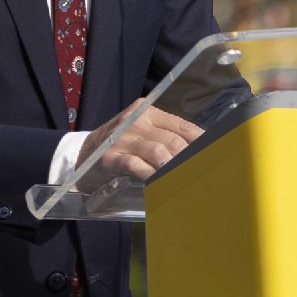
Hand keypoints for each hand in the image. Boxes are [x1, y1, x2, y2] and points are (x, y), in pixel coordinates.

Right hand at [78, 100, 202, 180]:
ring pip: (157, 151)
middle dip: (188, 159)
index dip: (201, 141)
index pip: (182, 125)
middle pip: (172, 140)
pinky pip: (135, 165)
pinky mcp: (110, 157)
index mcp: (147, 112)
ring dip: (172, 168)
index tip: (215, 155)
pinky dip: (150, 175)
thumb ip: (164, 138)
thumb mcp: (141, 134)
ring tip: (183, 180)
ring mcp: (122, 138)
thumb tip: (197, 152)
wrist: (81, 155)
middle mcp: (136, 121)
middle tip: (201, 174)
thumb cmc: (120, 146)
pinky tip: (157, 183)